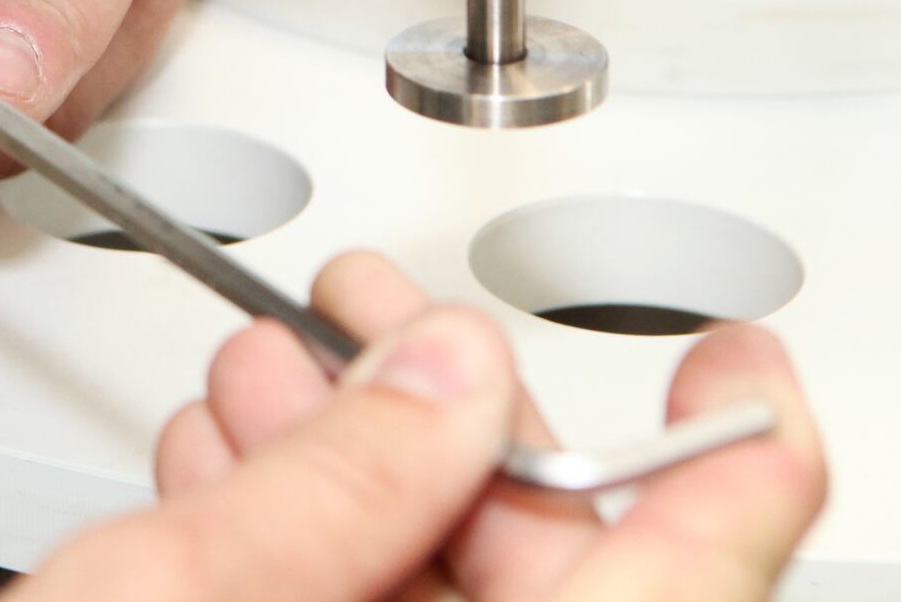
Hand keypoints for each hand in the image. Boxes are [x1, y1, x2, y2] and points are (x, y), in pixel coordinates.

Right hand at [13, 253, 826, 601]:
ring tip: (273, 380)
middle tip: (381, 326)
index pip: (696, 586)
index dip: (734, 461)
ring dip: (366, 487)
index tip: (735, 374)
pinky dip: (316, 567)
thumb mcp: (166, 598)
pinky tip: (237, 487)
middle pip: (556, 594)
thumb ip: (338, 478)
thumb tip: (445, 370)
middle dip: (456, 433)